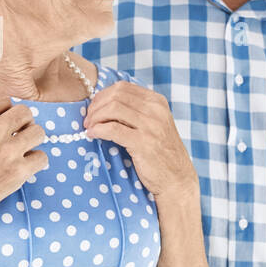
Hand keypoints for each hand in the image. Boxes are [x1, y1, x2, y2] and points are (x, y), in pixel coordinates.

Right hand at [0, 94, 48, 224]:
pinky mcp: (19, 172)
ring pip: (38, 132)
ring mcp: (8, 151)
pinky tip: (25, 166)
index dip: (3, 108)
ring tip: (22, 148)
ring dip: (32, 139)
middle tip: (15, 133)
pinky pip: (42, 157)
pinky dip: (36, 161)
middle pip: (25, 112)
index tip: (1, 118)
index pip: (2, 97)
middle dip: (21, 122)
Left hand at [84, 82, 197, 202]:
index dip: (102, 95)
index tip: (94, 109)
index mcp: (157, 102)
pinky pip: (113, 129)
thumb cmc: (161, 153)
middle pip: (115, 96)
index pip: (122, 87)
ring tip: (90, 128)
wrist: (177, 179)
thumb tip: (104, 103)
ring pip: (113, 109)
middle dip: (96, 106)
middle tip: (88, 120)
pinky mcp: (144, 143)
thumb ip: (137, 112)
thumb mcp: (155, 125)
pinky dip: (98, 130)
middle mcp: (156, 110)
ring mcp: (151, 126)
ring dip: (95, 118)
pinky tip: (93, 135)